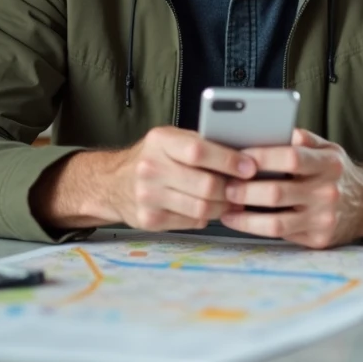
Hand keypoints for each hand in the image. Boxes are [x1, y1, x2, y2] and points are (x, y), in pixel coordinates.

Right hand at [105, 126, 257, 231]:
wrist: (111, 183)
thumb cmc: (153, 156)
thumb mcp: (171, 138)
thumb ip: (200, 143)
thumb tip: (243, 152)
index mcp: (160, 141)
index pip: (199, 151)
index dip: (229, 161)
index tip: (250, 168)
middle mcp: (150, 168)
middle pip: (205, 185)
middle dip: (231, 189)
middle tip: (245, 189)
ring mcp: (147, 197)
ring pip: (201, 209)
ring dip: (223, 207)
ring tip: (233, 201)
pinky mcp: (149, 220)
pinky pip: (191, 223)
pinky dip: (206, 218)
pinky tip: (210, 209)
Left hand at [219, 129, 362, 247]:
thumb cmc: (337, 172)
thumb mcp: (328, 149)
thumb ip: (302, 139)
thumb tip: (271, 128)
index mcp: (329, 163)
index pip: (291, 158)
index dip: (261, 157)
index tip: (237, 156)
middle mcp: (328, 191)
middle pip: (277, 193)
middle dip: (244, 190)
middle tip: (224, 184)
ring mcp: (323, 218)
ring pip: (275, 222)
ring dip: (243, 215)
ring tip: (225, 206)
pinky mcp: (318, 239)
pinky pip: (280, 235)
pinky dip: (254, 228)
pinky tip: (239, 220)